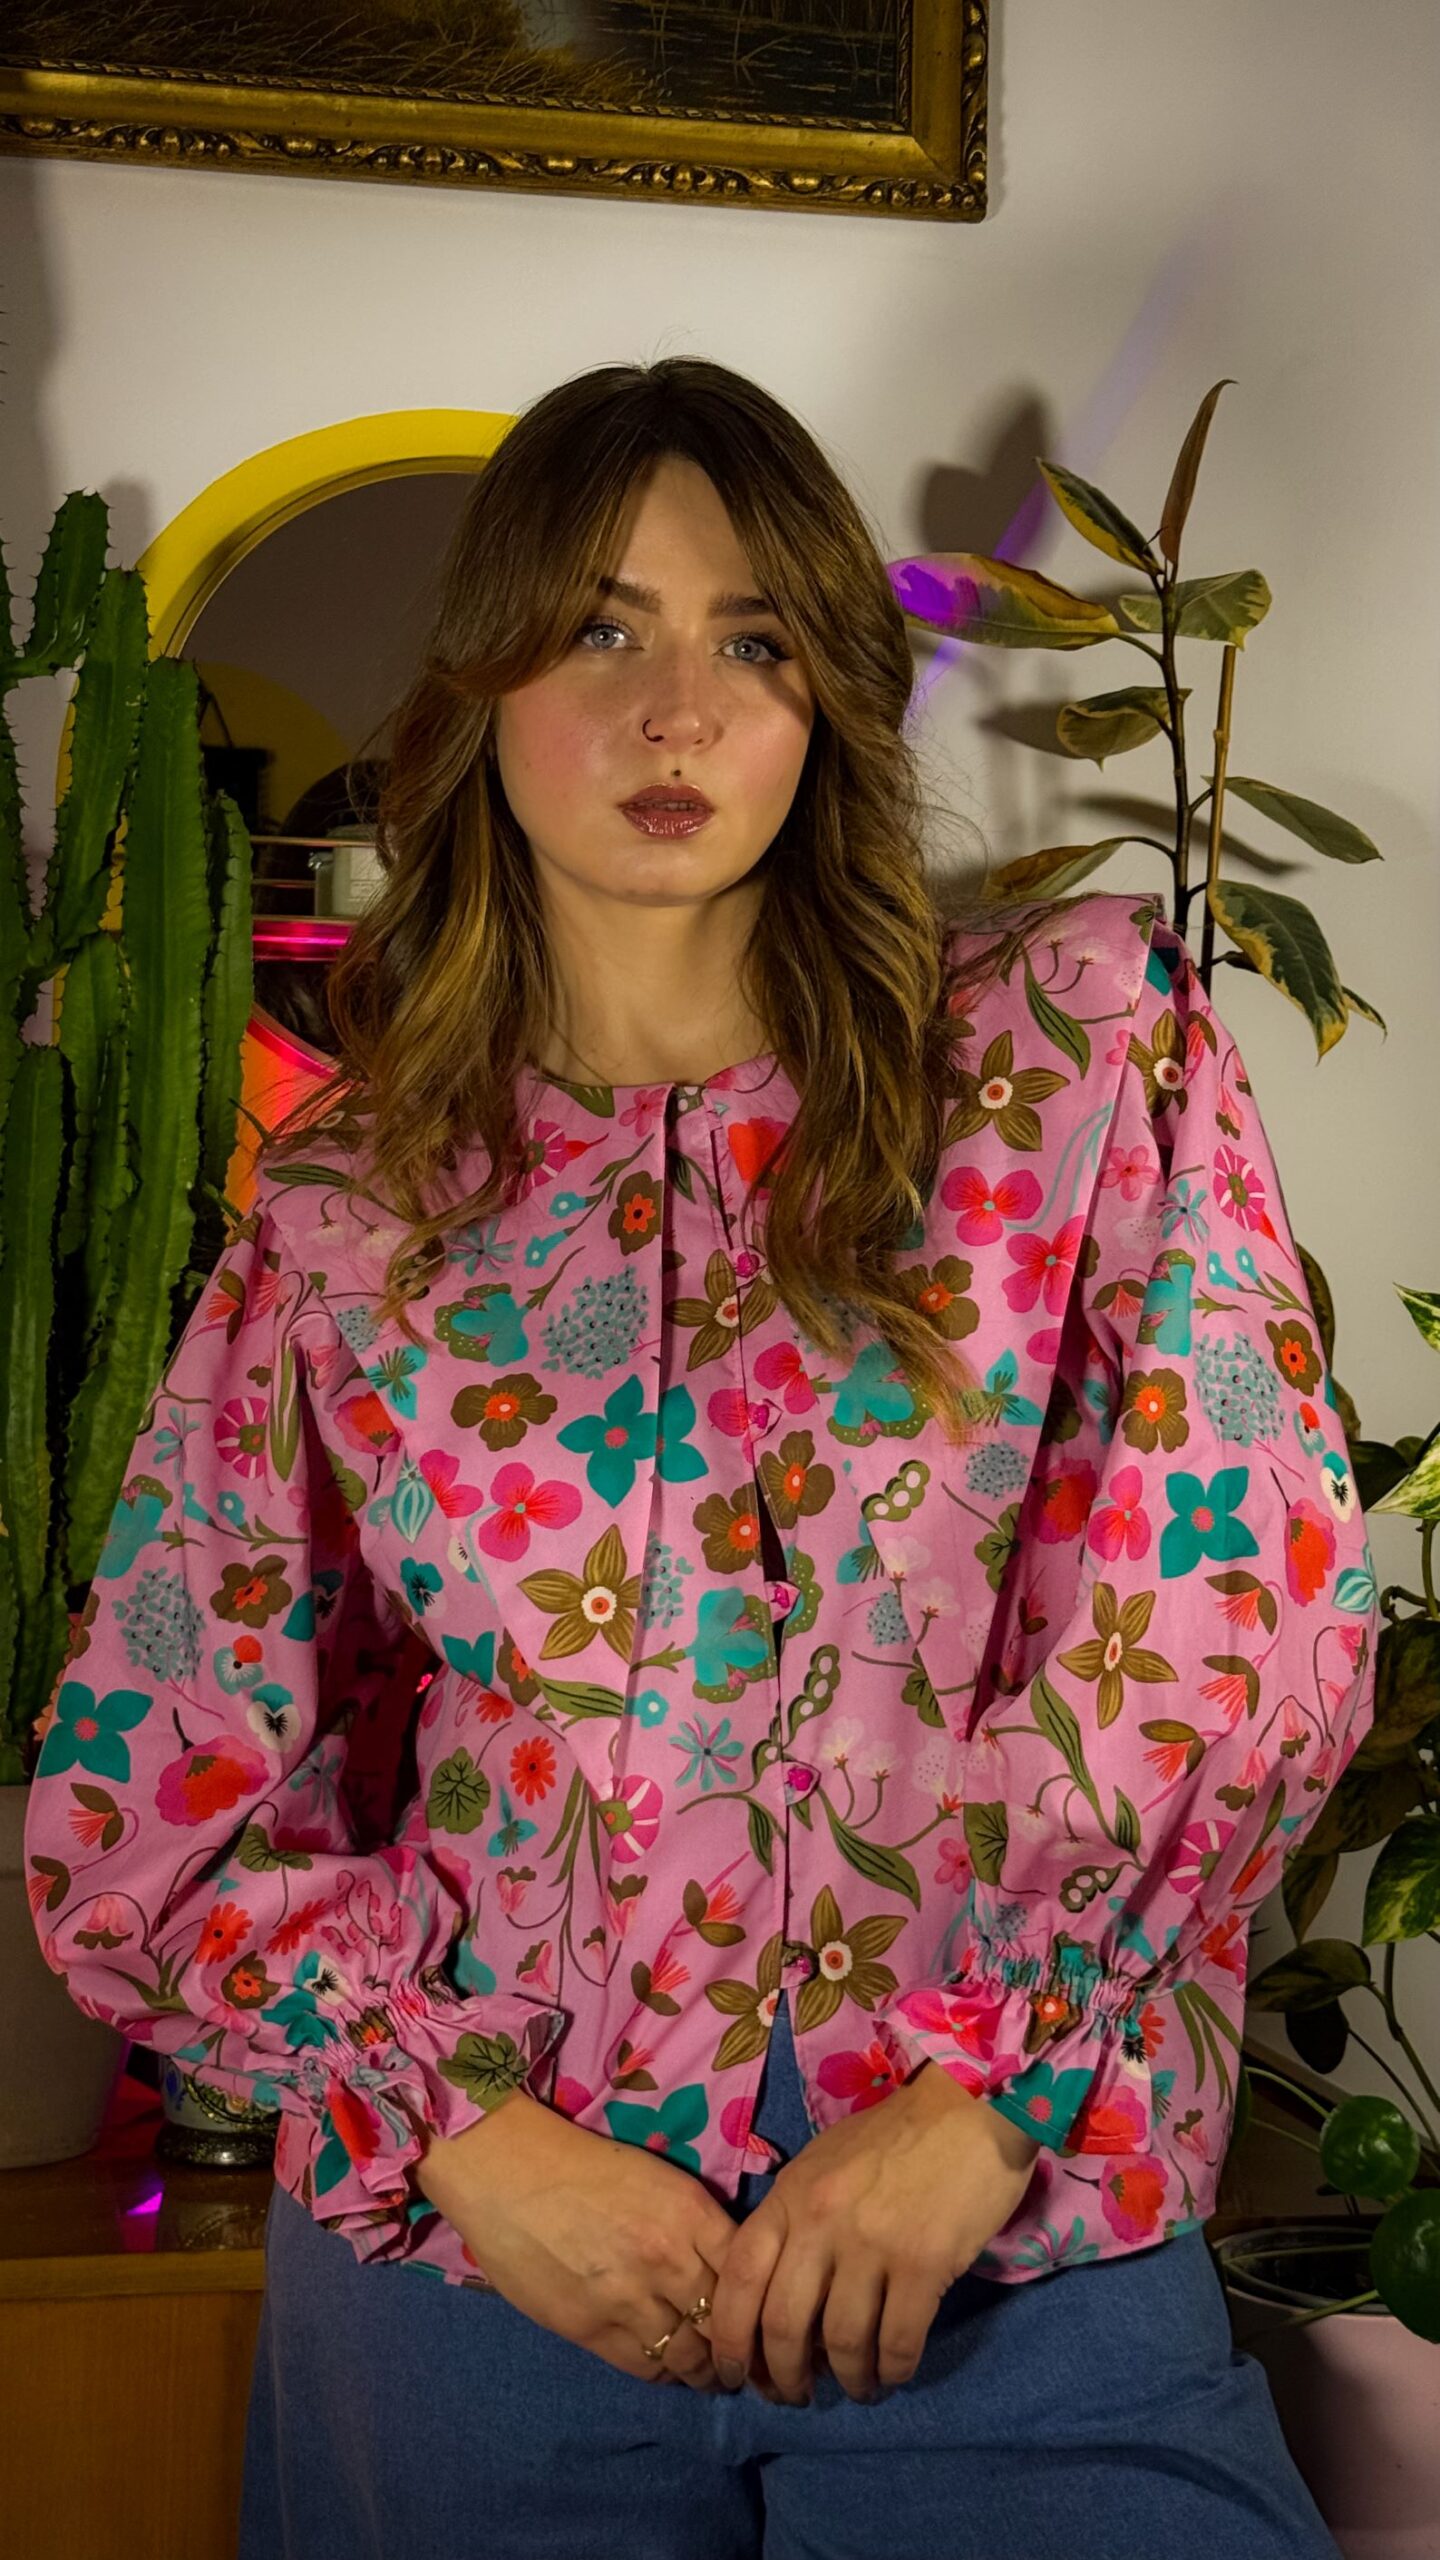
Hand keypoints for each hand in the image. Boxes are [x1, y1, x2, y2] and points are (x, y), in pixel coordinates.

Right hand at [416, 2090, 741, 2391]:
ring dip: (705, 2370)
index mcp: (690, 2212)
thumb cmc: (584, 2165)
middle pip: (726, 2324)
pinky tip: (670, 2369)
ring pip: (690, 2356)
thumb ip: (696, 2225)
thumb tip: (727, 2269)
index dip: (761, 2304)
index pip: (749, 2276)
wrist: (508, 2170)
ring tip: (710, 2374)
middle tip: (745, 2359)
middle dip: (741, 2348)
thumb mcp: (658, 2180)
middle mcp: (668, 2259)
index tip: (764, 2318)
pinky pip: (646, 2367)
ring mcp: (628, 2298)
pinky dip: (666, 2373)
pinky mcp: (589, 2328)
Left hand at [706, 2063, 1040, 2406]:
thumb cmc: (892, 2136)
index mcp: (789, 2196)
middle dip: (782, 2377)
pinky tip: (894, 2374)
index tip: (736, 2375)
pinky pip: (897, 2341)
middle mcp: (820, 2222)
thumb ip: (795, 2218)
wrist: (967, 2107)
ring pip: (841, 2342)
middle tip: (794, 2397)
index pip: (738, 2279)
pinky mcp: (923, 2264)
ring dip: (846, 2380)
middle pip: (782, 2325)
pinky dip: (892, 2370)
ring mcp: (871, 2245)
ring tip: (856, 2388)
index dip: (730, 2339)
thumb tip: (781, 2294)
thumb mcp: (823, 2164)